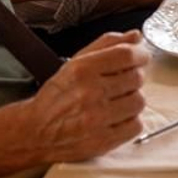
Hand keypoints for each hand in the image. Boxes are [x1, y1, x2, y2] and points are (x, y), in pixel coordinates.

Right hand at [20, 33, 150, 161]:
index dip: (140, 54)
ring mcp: (97, 119)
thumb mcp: (74, 63)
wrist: (36, 132)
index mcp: (82, 70)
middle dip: (133, 78)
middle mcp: (90, 93)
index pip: (126, 55)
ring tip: (115, 101)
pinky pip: (136, 126)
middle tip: (120, 83)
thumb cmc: (56, 97)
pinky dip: (130, 121)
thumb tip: (136, 37)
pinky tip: (115, 118)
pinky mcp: (103, 141)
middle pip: (136, 78)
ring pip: (139, 102)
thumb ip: (106, 45)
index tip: (141, 57)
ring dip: (131, 100)